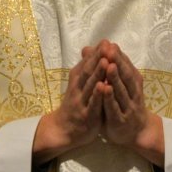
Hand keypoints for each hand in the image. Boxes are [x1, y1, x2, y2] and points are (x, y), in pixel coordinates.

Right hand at [32, 44, 107, 161]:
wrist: (64, 130)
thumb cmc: (76, 104)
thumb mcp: (80, 85)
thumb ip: (86, 69)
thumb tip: (88, 49)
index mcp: (78, 81)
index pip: (88, 64)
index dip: (97, 53)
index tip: (106, 41)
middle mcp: (78, 89)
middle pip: (88, 71)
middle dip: (98, 58)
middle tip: (107, 46)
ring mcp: (81, 102)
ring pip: (90, 86)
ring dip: (98, 73)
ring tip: (106, 61)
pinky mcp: (86, 115)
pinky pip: (93, 104)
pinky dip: (98, 95)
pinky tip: (103, 86)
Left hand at [99, 41, 164, 164]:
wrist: (136, 132)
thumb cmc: (125, 106)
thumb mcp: (117, 87)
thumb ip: (109, 70)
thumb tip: (95, 50)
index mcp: (133, 84)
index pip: (126, 67)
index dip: (118, 56)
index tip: (110, 44)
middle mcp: (133, 93)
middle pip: (126, 76)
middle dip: (119, 62)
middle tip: (110, 49)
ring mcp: (128, 107)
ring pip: (122, 90)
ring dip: (116, 78)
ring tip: (109, 66)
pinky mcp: (121, 119)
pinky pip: (115, 107)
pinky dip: (110, 98)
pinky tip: (104, 89)